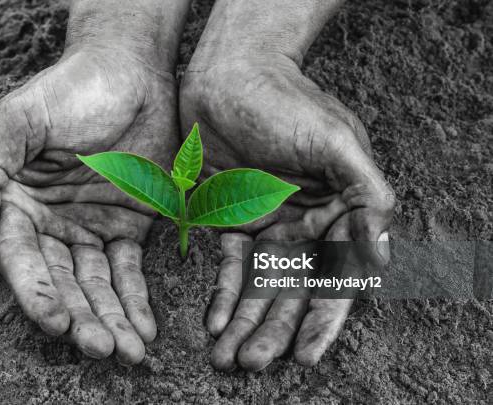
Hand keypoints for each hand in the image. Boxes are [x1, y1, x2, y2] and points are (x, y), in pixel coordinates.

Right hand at [0, 43, 177, 363]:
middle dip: (81, 319)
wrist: (129, 72)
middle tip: (102, 350)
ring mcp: (89, 229)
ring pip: (97, 286)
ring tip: (129, 352)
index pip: (21, 260)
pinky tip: (144, 329)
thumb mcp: (20, 121)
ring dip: (111, 320)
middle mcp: (50, 224)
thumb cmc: (70, 90)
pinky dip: (136, 301)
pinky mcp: (128, 227)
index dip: (39, 294)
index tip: (58, 323)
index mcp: (15, 204)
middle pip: (62, 283)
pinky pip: (129, 272)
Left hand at [181, 54, 394, 369]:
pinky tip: (214, 323)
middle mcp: (306, 226)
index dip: (322, 319)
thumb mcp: (337, 141)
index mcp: (338, 213)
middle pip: (293, 291)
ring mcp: (267, 226)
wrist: (230, 75)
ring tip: (229, 357)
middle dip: (274, 329)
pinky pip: (227, 267)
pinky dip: (222, 295)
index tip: (305, 355)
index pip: (335, 277)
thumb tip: (383, 254)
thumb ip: (366, 195)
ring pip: (259, 286)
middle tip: (254, 362)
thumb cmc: (288, 103)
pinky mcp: (230, 221)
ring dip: (245, 323)